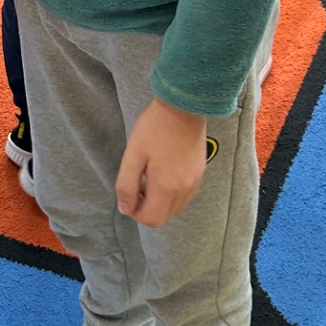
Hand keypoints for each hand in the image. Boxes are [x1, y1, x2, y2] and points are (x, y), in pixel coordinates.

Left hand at [116, 98, 208, 227]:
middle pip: (164, 216)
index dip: (135, 213)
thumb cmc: (154, 127)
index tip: (129, 195)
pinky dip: (171, 193)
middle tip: (138, 184)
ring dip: (159, 201)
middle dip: (147, 207)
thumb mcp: (133, 155)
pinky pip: (184, 195)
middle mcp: (184, 190)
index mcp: (167, 187)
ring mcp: (195, 182)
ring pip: (175, 207)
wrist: (183, 106)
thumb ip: (126, 185)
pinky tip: (163, 172)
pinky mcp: (200, 173)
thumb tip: (125, 208)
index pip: (152, 219)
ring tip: (149, 177)